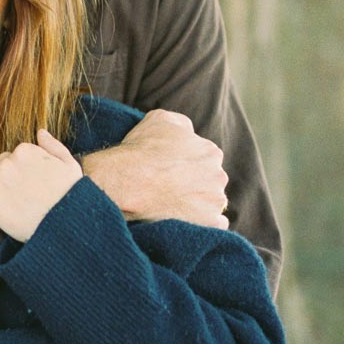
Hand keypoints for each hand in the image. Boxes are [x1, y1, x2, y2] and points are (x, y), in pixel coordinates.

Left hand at [0, 129, 81, 241]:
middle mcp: (8, 161)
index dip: (24, 165)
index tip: (31, 178)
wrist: (63, 226)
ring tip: (3, 189)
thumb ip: (53, 145)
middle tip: (22, 189)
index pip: (18, 152)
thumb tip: (40, 132)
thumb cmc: (71, 197)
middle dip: (9, 170)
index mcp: (26, 150)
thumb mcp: (70, 165)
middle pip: (2, 160)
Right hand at [82, 108, 228, 227]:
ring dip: (199, 202)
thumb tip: (188, 133)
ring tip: (173, 205)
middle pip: (209, 180)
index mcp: (210, 151)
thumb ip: (182, 124)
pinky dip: (204, 222)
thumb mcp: (159, 119)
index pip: (204, 159)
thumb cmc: (139, 150)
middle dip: (194, 183)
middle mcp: (218, 175)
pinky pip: (216, 223)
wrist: (125, 183)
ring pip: (212, 201)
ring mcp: (215, 200)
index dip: (185, 164)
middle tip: (169, 188)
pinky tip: (185, 219)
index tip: (170, 171)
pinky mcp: (210, 222)